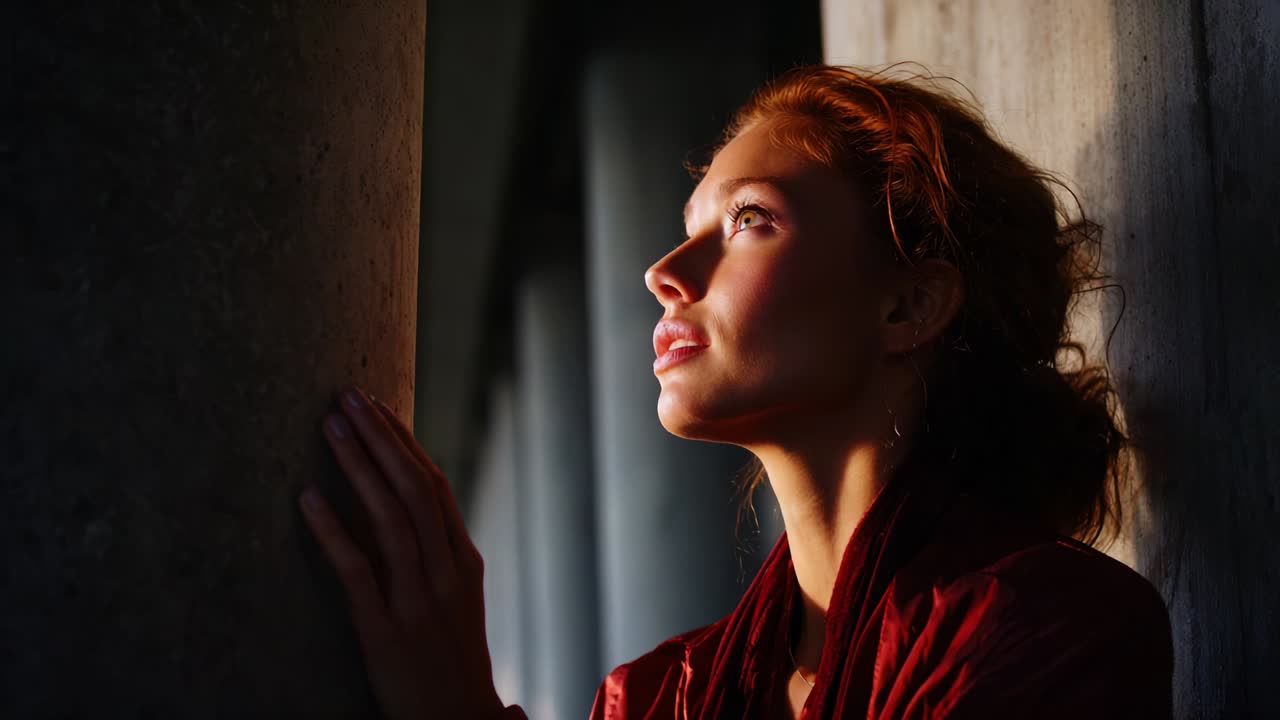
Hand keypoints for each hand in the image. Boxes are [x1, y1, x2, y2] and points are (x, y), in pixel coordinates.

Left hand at [299, 386, 506, 719]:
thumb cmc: (452, 661)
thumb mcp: (457, 601)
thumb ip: (436, 553)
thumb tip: (405, 502)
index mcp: (463, 562)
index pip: (433, 485)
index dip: (403, 442)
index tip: (375, 406)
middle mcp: (446, 573)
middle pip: (413, 490)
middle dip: (380, 439)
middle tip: (347, 398)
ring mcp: (418, 601)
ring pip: (392, 519)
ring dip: (359, 467)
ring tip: (330, 428)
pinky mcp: (385, 631)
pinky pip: (357, 571)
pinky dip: (332, 530)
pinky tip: (308, 498)